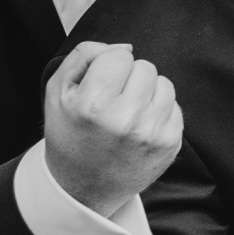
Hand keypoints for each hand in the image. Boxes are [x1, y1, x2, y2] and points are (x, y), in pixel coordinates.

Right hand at [43, 42, 182, 219]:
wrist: (81, 189)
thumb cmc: (69, 134)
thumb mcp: (58, 92)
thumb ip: (85, 56)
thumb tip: (126, 46)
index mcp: (93, 106)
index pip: (120, 55)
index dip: (107, 67)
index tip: (98, 86)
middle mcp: (125, 120)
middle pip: (145, 66)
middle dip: (129, 78)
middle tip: (112, 102)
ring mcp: (152, 133)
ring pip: (164, 83)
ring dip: (147, 92)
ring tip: (126, 114)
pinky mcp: (170, 143)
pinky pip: (175, 105)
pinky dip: (159, 111)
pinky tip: (139, 127)